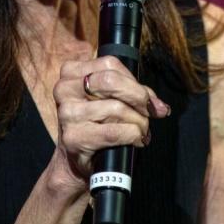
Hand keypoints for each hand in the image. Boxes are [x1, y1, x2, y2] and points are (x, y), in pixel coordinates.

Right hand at [51, 56, 170, 187]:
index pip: (110, 65)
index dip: (134, 82)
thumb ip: (134, 93)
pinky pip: (114, 132)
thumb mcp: (110, 100)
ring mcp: (67, 114)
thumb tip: (159, 106)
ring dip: (138, 122)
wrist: (77, 159)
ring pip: (117, 108)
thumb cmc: (96, 125)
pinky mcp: (73, 137)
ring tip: (141, 131)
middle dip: (138, 97)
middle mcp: (64, 90)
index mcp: (72, 73)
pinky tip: (135, 140)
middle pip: (111, 81)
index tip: (148, 98)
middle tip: (150, 111)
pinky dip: (133, 136)